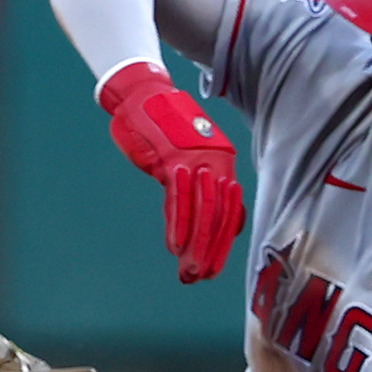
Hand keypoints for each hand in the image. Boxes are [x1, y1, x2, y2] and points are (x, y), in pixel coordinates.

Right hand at [97, 61, 244, 283]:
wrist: (143, 93)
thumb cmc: (161, 128)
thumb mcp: (184, 157)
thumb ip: (197, 183)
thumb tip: (201, 219)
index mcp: (224, 163)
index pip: (229, 212)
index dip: (220, 244)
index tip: (211, 269)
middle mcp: (218, 162)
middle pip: (220, 216)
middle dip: (211, 251)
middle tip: (200, 278)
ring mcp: (197, 159)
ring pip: (203, 211)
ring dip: (196, 246)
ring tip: (188, 271)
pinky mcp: (173, 157)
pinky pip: (180, 198)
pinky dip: (179, 225)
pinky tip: (176, 246)